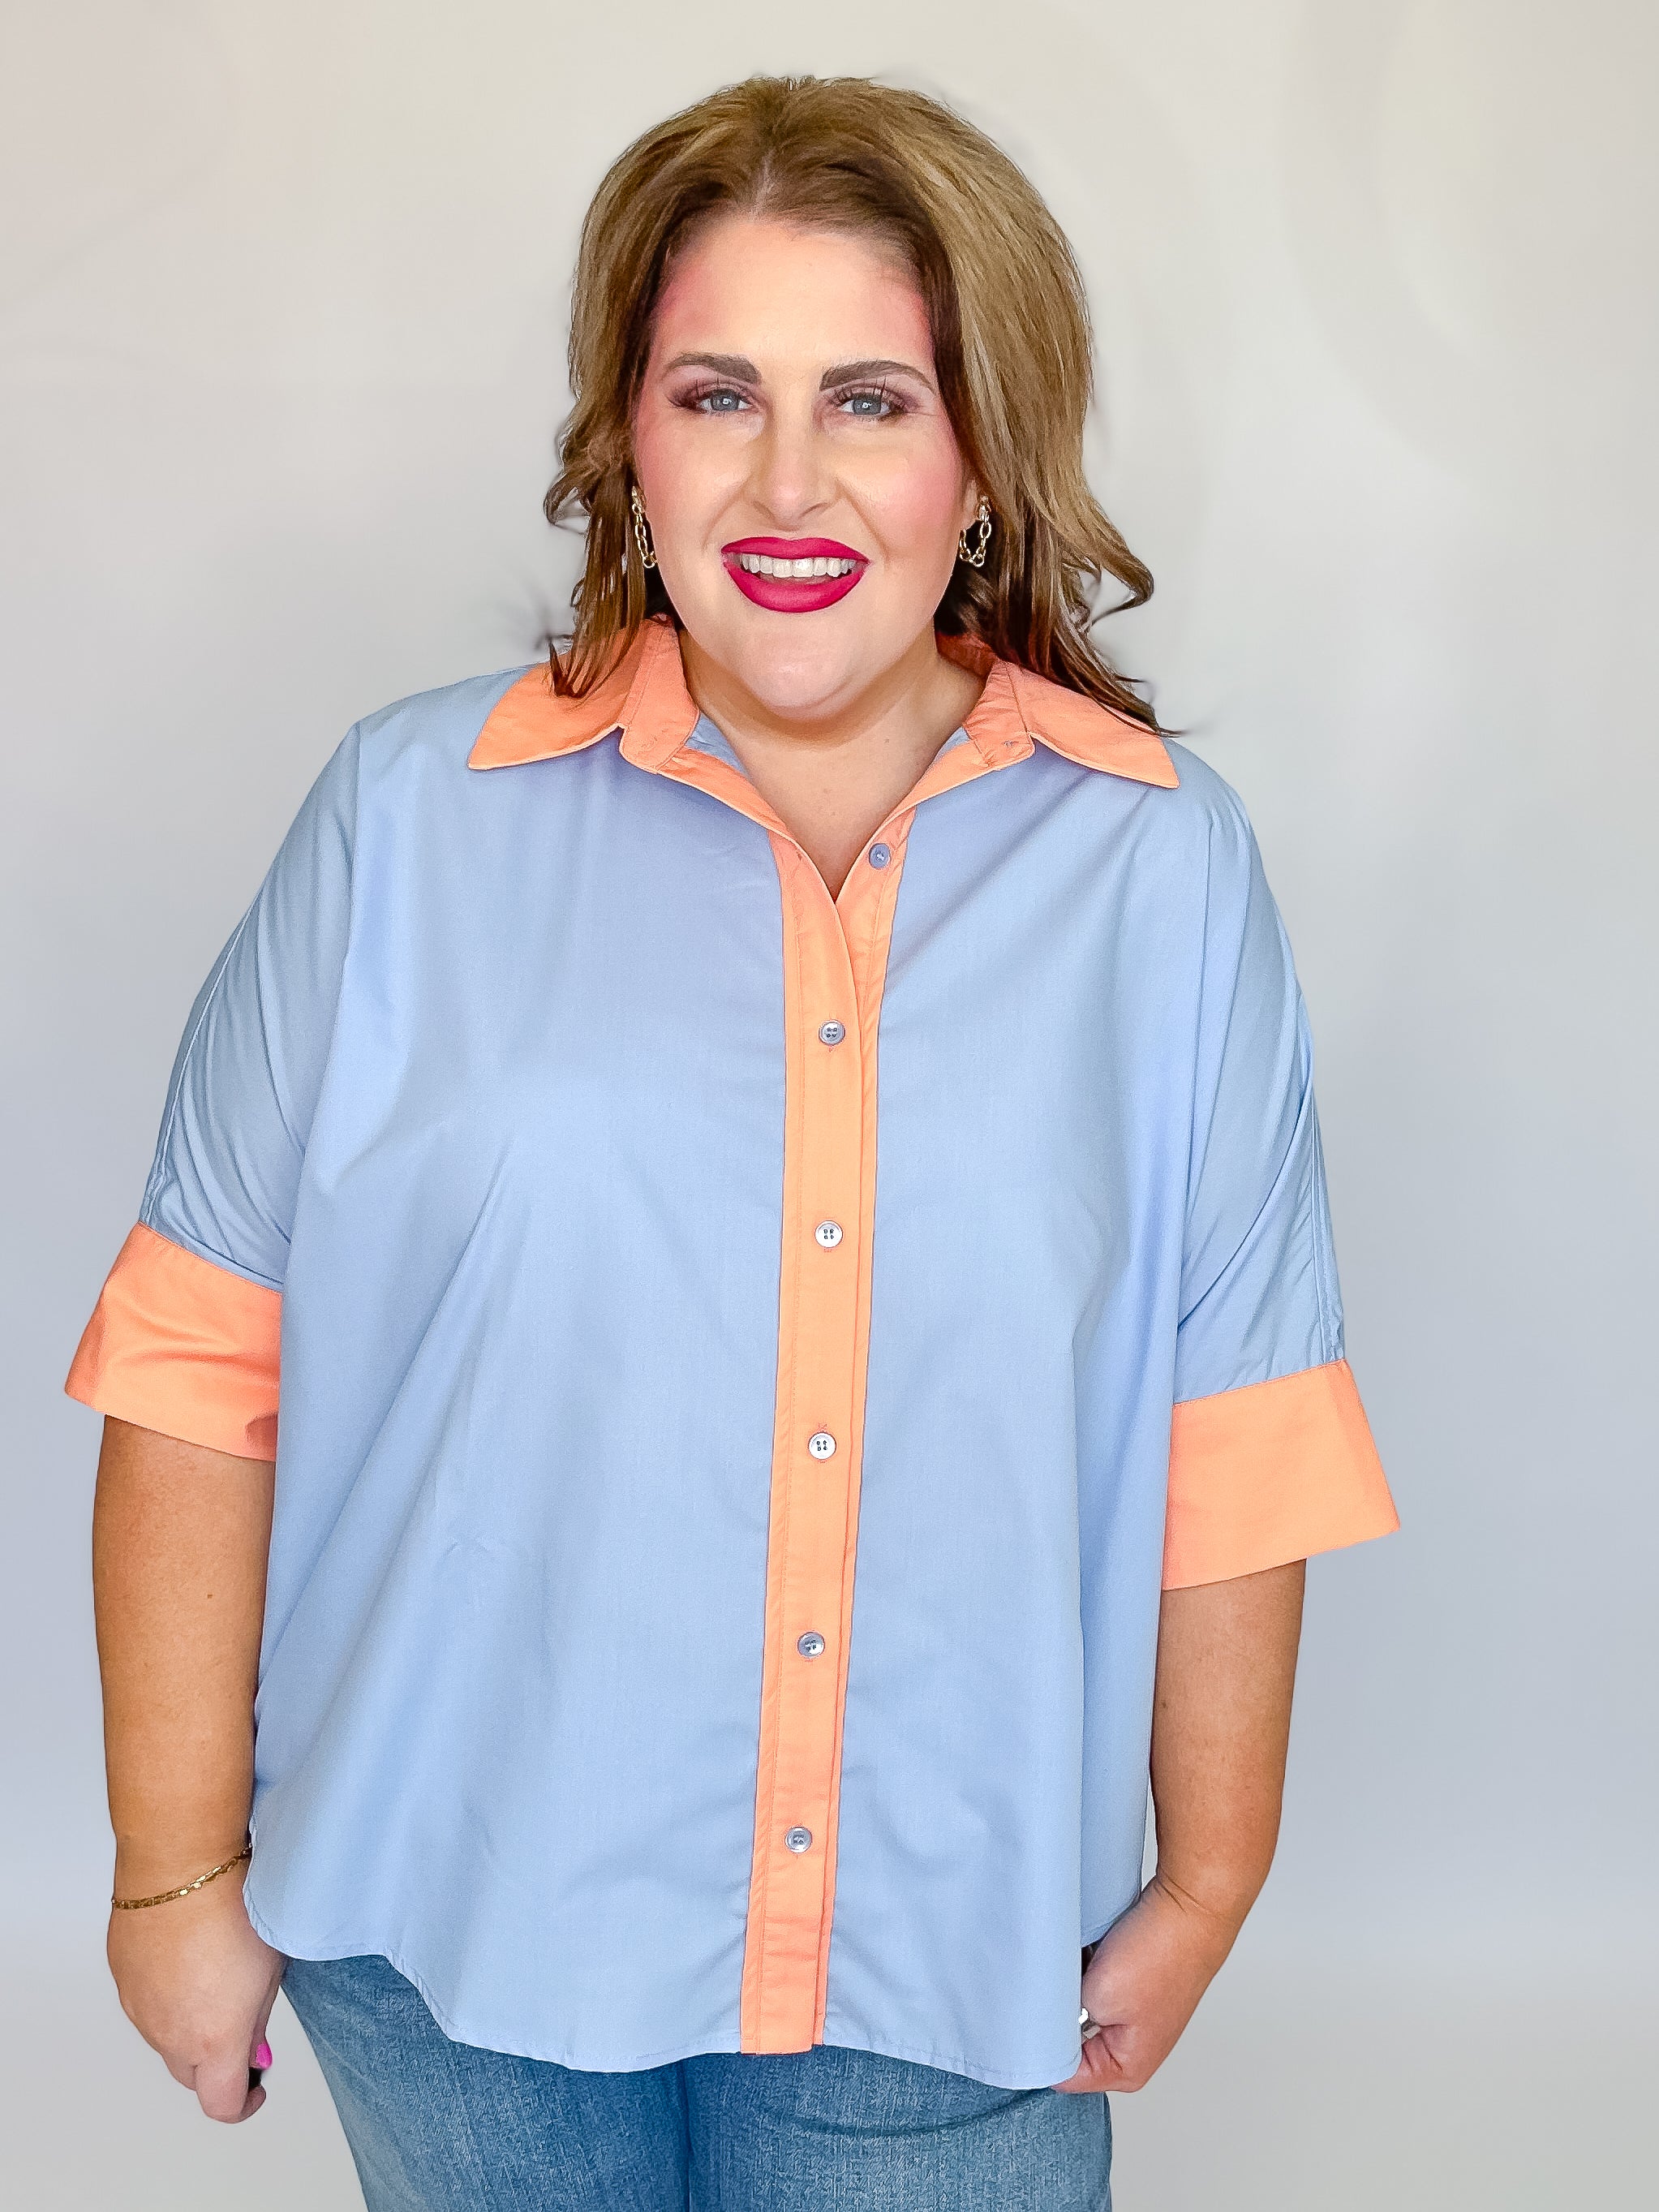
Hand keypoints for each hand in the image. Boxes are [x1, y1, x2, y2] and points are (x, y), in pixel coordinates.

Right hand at [107, 1861, 285, 2121]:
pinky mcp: (123, 1979)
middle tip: (241, 2025)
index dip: (244, 2103)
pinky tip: (187, 1956)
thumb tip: (254, 2049)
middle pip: (192, 2075)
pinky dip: (166, 1995)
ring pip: (166, 2038)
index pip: (222, 2103)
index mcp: (214, 2040)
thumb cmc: (234, 1908)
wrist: (181, 1865)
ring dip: (189, 2026)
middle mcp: (170, 2035)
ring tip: (215, 1975)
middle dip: (217, 2063)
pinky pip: (146, 2003)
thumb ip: (258, 2020)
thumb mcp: (271, 1968)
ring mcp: (140, 2008)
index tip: (257, 2086)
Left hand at [1052, 1872, 1239, 2093]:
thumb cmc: (1158, 1956)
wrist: (1187, 1909)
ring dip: (1068, 1990)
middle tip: (1048, 1988)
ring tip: (1073, 1969)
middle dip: (1054, 2013)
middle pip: (1068, 2041)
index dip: (1040, 2042)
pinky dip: (1080, 1972)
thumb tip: (1040, 2023)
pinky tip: (1083, 1956)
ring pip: (1075, 2010)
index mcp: (1125, 2070)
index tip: (1029, 2015)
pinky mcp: (1127, 1987)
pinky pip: (1088, 1986)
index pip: (1061, 2072)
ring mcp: (1128, 2016)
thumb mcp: (1095, 1997)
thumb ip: (1061, 2021)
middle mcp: (1128, 2050)